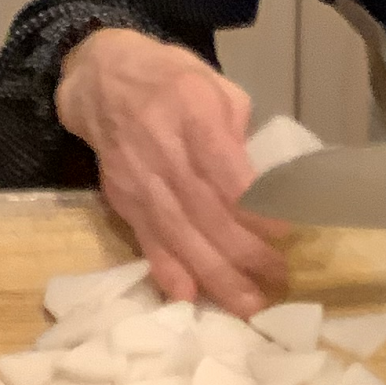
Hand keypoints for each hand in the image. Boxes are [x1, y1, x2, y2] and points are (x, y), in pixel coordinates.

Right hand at [55, 27, 289, 313]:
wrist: (103, 82)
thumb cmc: (172, 80)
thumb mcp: (215, 85)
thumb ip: (238, 129)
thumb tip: (261, 179)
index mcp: (192, 113)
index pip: (224, 169)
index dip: (253, 206)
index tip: (283, 232)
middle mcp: (163, 151)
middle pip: (205, 211)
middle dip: (243, 251)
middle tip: (277, 278)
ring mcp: (140, 180)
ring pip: (179, 234)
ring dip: (214, 274)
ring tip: (247, 304)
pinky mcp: (123, 201)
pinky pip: (147, 240)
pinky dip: (166, 270)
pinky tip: (188, 297)